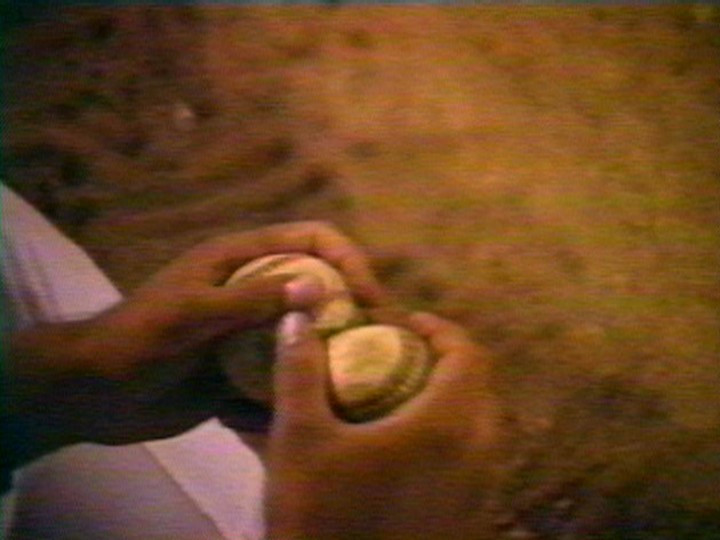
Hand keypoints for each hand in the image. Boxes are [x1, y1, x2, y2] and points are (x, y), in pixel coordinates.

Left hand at [7, 221, 388, 461]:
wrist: (96, 392)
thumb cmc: (138, 340)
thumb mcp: (192, 314)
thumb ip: (251, 299)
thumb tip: (319, 287)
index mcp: (241, 258)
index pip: (311, 238)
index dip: (348, 258)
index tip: (369, 297)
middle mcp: (254, 288)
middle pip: (319, 282)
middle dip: (350, 305)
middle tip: (374, 341)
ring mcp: (252, 329)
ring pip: (309, 328)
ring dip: (332, 347)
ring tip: (354, 375)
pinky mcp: (247, 366)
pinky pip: (288, 367)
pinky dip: (301, 380)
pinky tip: (312, 401)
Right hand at [266, 311, 500, 539]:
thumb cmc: (320, 515)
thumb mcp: (299, 438)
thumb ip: (299, 370)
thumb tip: (298, 314)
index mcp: (446, 425)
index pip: (467, 355)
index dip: (439, 329)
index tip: (405, 323)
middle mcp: (478, 452)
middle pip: (478, 386)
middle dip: (445, 361)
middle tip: (402, 353)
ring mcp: (479, 489)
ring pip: (480, 424)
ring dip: (449, 398)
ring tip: (403, 393)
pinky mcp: (470, 517)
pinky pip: (474, 457)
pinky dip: (451, 435)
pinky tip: (407, 445)